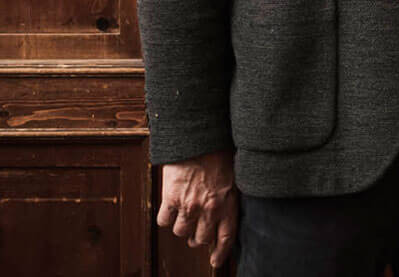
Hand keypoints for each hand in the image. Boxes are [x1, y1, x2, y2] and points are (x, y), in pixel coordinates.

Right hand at [157, 150, 237, 268]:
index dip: (220, 253)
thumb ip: (229, 197)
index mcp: (228, 204)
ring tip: (182, 218)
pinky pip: (164, 221)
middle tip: (195, 232)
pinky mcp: (171, 198)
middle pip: (201, 239)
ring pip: (181, 232)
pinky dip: (165, 218)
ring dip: (181, 228)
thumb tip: (225, 211)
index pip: (226, 238)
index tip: (215, 260)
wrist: (199, 137)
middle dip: (198, 238)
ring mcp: (189, 205)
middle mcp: (209, 209)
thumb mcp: (234, 177)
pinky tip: (169, 209)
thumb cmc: (219, 152)